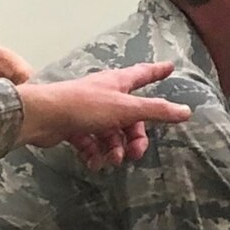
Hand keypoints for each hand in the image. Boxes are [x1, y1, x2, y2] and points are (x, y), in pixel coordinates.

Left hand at [17, 63, 193, 168]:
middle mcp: (105, 95)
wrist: (43, 117)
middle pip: (130, 117)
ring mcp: (90, 112)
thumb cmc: (85, 106)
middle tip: (133, 154)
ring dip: (114, 150)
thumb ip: (156, 111)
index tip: (169, 67)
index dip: (157, 71)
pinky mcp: (75, 128)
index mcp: (118, 83)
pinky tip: (93, 162)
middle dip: (134, 138)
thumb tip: (186, 111)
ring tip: (109, 161)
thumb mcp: (126, 109)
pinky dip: (95, 154)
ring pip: (112, 134)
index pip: (143, 74)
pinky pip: (93, 143)